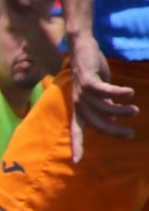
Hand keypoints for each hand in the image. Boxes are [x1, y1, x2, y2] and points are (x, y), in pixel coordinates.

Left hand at [68, 34, 136, 160]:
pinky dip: (118, 93)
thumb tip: (112, 121)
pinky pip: (104, 91)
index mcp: (80, 108)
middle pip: (96, 123)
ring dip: (121, 111)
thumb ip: (104, 107)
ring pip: (102, 108)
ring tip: (134, 110)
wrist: (82, 48)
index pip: (76, 131)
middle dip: (113, 131)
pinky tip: (129, 93)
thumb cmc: (92, 73)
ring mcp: (81, 91)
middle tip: (131, 133)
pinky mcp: (87, 79)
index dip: (77, 146)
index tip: (77, 162)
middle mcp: (78, 103)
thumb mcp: (98, 94)